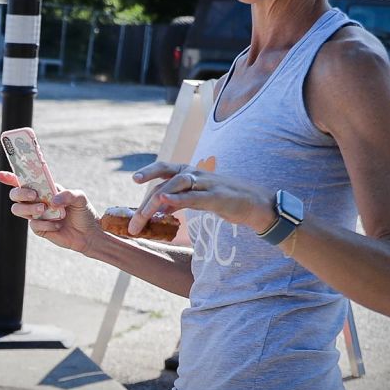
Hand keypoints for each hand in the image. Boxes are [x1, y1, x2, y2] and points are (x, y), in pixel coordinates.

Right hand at [0, 171, 102, 255]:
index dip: (9, 177)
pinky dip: (45, 223)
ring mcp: (36, 215)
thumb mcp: (80, 198)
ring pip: (18, 209)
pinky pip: (33, 225)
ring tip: (44, 209)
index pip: (23, 181)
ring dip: (29, 208)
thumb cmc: (84, 212)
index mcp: (44, 188)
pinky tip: (57, 224)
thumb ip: (67, 194)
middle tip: (34, 195)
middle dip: (20, 193)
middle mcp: (37, 200)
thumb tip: (52, 201)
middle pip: (15, 195)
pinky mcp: (39, 228)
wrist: (89, 234)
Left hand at [130, 161, 275, 234]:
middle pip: (166, 181)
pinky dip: (178, 200)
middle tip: (133, 221)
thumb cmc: (224, 200)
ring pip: (177, 185)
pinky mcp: (218, 197)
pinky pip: (194, 197)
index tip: (134, 179)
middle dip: (147, 201)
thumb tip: (156, 211)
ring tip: (143, 216)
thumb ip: (177, 201)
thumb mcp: (197, 199)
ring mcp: (207, 184)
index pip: (164, 169)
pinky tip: (164, 204)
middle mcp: (196, 174)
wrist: (256, 205)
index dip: (149, 172)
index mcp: (190, 172)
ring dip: (157, 201)